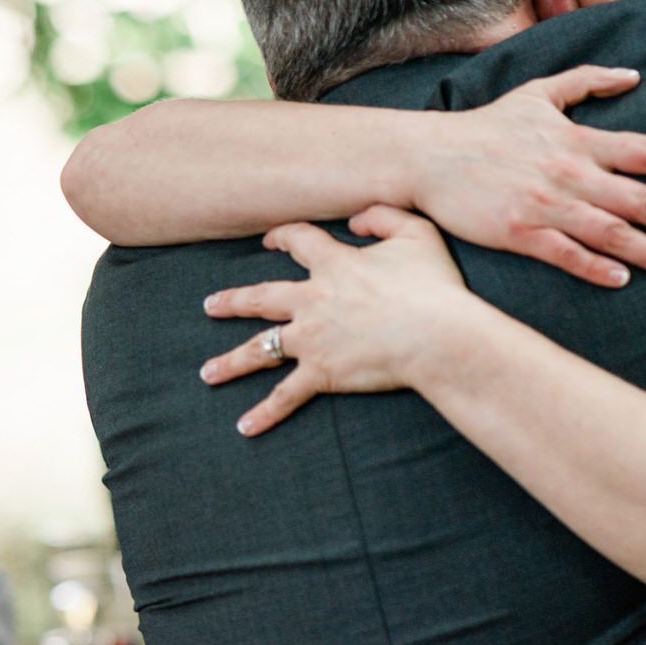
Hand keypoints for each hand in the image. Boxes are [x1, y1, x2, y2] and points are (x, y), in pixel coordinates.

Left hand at [202, 207, 487, 435]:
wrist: (437, 335)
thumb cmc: (433, 286)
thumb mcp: (417, 233)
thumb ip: (383, 217)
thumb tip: (355, 222)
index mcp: (334, 265)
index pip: (298, 243)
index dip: (282, 238)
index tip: (270, 240)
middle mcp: (312, 301)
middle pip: (261, 298)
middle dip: (233, 301)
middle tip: (209, 306)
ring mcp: (312, 339)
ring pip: (260, 348)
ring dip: (231, 362)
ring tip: (208, 372)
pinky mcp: (321, 372)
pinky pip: (286, 396)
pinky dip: (265, 412)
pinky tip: (244, 427)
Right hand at [413, 65, 645, 286]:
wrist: (428, 157)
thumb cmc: (484, 127)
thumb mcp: (537, 93)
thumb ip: (587, 80)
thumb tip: (633, 75)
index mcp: (577, 139)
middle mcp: (568, 172)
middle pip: (640, 198)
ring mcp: (544, 204)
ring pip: (611, 231)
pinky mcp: (517, 232)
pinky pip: (565, 253)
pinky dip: (595, 266)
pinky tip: (621, 279)